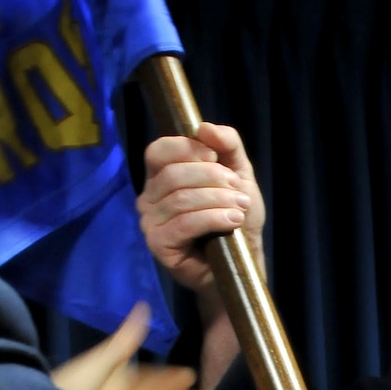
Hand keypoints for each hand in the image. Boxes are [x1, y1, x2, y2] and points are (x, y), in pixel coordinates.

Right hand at [137, 122, 266, 291]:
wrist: (242, 262)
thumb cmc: (235, 218)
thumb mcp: (239, 174)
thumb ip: (227, 145)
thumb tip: (204, 128)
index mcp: (161, 177)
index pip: (158, 151)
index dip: (186, 148)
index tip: (216, 157)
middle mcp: (148, 198)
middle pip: (173, 175)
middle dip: (212, 178)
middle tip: (239, 191)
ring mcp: (150, 223)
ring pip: (181, 199)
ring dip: (218, 200)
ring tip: (240, 208)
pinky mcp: (158, 245)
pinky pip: (183, 224)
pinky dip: (213, 218)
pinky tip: (233, 222)